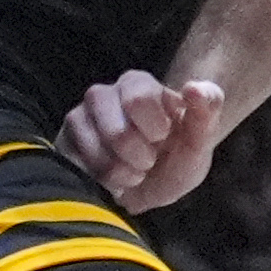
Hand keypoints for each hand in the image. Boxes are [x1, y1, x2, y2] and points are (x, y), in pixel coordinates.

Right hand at [59, 69, 226, 210]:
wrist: (151, 187)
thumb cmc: (177, 157)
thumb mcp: (200, 140)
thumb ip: (206, 110)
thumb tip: (192, 87)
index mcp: (136, 84)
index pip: (138, 100)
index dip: (156, 130)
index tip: (164, 138)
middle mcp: (102, 95)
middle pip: (117, 131)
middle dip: (140, 158)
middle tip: (148, 160)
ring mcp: (78, 119)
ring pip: (97, 154)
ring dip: (123, 174)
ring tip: (132, 172)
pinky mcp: (63, 145)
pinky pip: (78, 168)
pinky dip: (102, 183)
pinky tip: (111, 180)